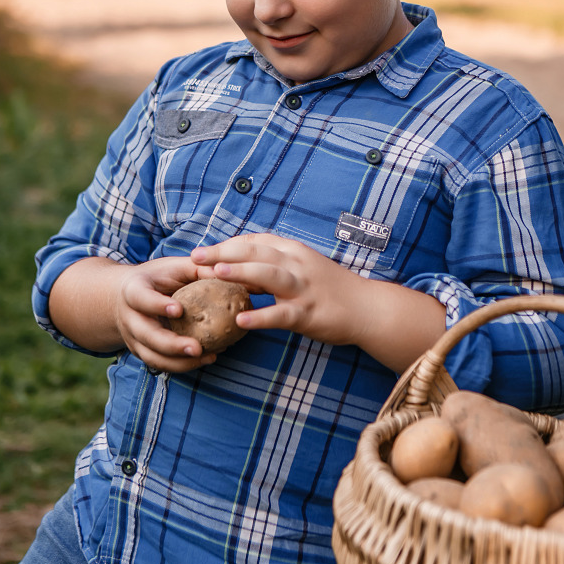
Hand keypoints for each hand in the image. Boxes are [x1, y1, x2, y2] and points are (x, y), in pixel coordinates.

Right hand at [114, 257, 219, 372]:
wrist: (125, 297)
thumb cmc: (156, 278)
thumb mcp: (172, 266)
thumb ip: (195, 268)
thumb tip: (224, 271)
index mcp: (133, 291)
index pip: (141, 299)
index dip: (157, 306)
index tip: (179, 310)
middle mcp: (130, 318)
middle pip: (147, 335)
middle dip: (171, 345)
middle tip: (197, 348)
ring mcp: (135, 338)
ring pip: (153, 356)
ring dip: (180, 362)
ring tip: (209, 357)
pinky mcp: (144, 352)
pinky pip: (161, 364)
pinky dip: (184, 365)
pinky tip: (207, 358)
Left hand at [191, 234, 446, 371]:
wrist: (368, 308)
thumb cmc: (334, 289)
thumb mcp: (305, 268)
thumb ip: (276, 265)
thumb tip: (243, 267)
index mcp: (294, 252)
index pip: (256, 242)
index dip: (228, 244)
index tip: (204, 250)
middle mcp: (297, 265)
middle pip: (256, 252)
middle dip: (224, 252)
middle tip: (195, 257)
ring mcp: (303, 289)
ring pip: (269, 275)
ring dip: (241, 272)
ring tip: (214, 273)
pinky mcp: (308, 313)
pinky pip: (281, 314)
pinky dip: (260, 316)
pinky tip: (240, 321)